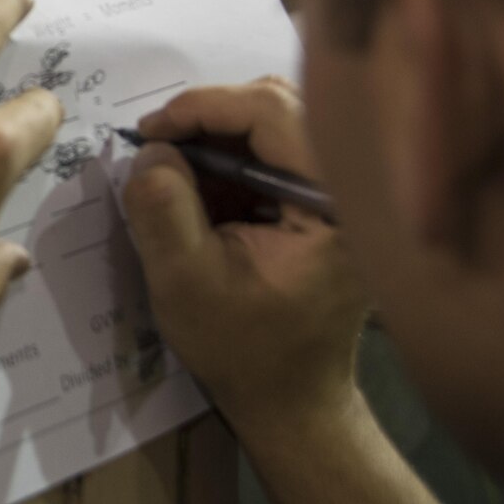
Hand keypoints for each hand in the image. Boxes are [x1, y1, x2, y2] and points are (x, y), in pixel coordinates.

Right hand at [122, 78, 368, 435]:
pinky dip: (233, 158)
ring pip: (278, 121)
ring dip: (219, 137)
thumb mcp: (184, 280)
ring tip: (176, 172)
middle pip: (281, 104)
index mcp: (335, 205)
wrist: (292, 399)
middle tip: (159, 145)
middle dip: (210, 116)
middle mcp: (353, 187)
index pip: (273, 112)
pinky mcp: (328, 199)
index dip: (203, 107)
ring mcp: (345, 191)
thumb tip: (151, 147)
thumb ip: (162, 207)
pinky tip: (204, 191)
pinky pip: (280, 149)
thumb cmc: (244, 349)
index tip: (149, 130)